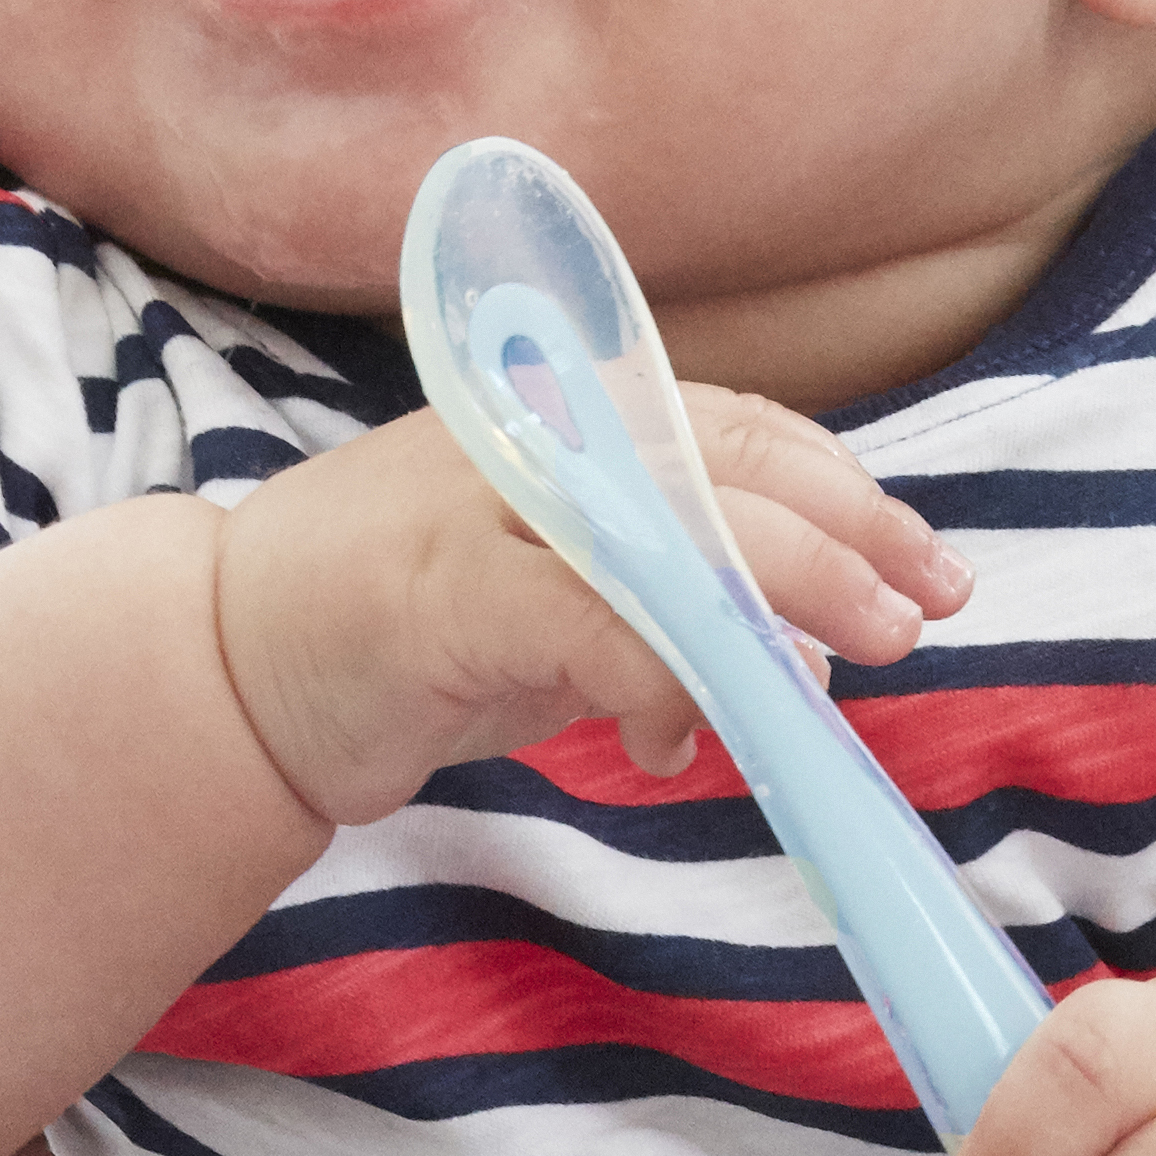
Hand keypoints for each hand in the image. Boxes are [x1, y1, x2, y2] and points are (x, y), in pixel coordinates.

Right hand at [218, 387, 966, 826]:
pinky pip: (589, 625)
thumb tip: (804, 638)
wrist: (229, 664)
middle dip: (838, 548)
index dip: (848, 493)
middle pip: (721, 472)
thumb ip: (667, 587)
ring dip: (766, 613)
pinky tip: (681, 742)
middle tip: (913, 622)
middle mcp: (534, 437)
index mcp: (568, 414)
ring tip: (818, 686)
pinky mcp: (442, 592)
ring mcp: (482, 507)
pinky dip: (660, 679)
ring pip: (668, 539)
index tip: (926, 565)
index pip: (740, 428)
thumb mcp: (558, 583)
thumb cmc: (406, 626)